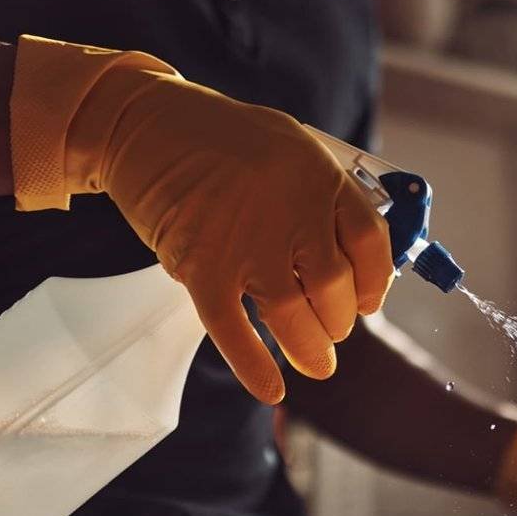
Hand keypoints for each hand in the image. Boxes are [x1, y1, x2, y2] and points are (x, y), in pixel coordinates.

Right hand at [8, 35, 392, 403]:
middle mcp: (291, 210)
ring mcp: (246, 241)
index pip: (371, 242)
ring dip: (310, 348)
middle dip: (339, 319)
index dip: (375, 282)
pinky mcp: (202, 267)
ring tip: (317, 363)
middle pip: (336, 286)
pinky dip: (254, 366)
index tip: (368, 301)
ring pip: (295, 315)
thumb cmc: (218, 137)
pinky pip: (234, 330)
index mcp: (319, 176)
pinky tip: (272, 389)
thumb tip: (355, 255)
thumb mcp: (289, 145)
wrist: (141, 126)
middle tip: (332, 329)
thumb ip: (323, 193)